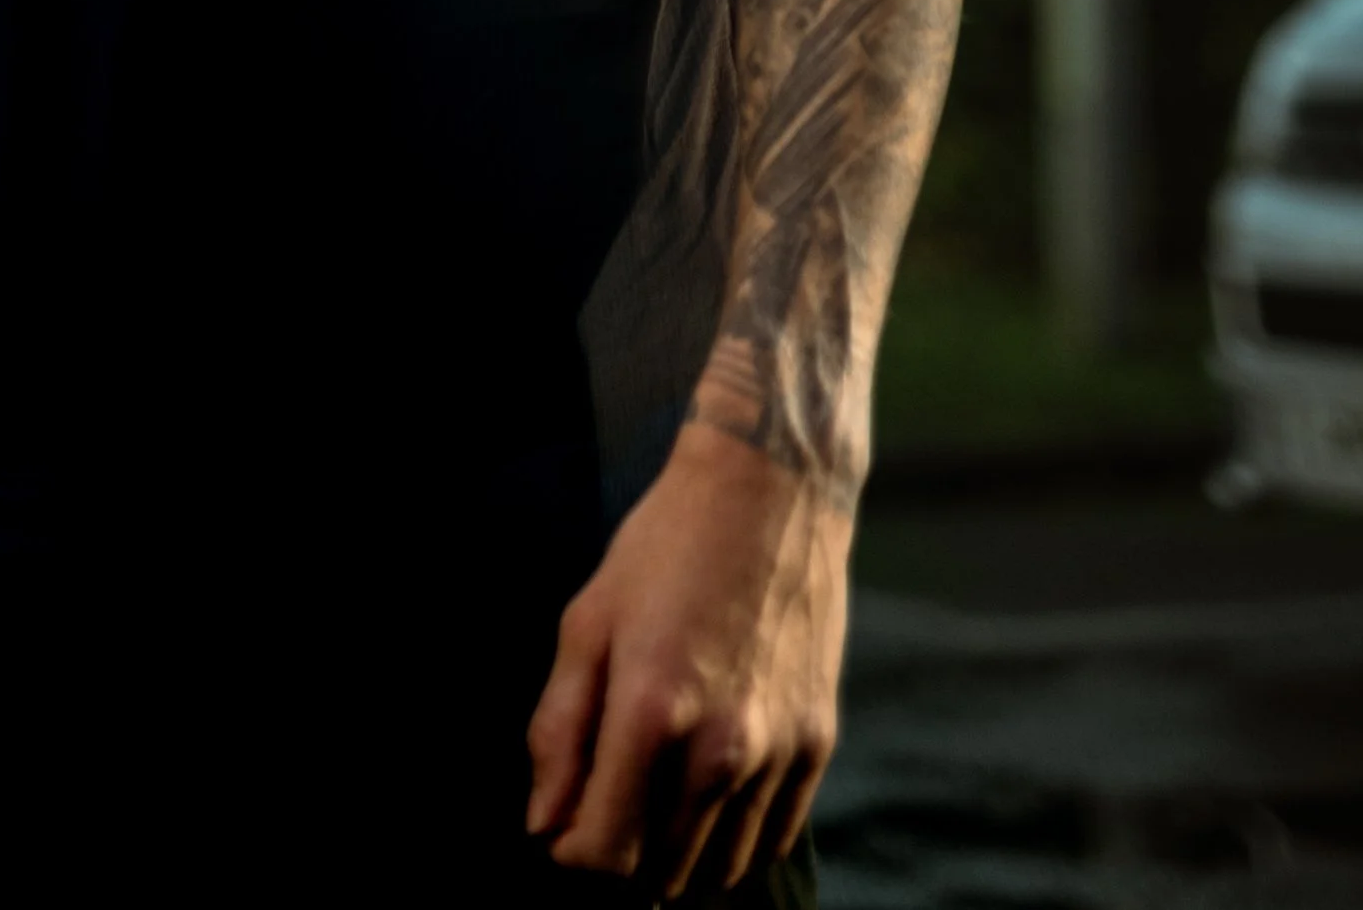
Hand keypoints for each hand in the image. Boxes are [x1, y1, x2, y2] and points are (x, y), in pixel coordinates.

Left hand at [525, 422, 847, 895]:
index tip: (561, 831)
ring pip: (719, 871)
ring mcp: (777, 752)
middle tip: (606, 810)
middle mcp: (722, 748)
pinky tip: (707, 797)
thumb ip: (559, 729)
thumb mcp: (588, 621)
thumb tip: (544, 823)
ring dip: (678, 859)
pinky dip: (733, 841)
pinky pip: (771, 841)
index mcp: (652, 712)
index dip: (572, 857)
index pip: (605, 853)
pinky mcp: (818, 744)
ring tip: (655, 805)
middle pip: (662, 876)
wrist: (771, 491)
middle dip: (622, 860)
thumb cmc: (665, 548)